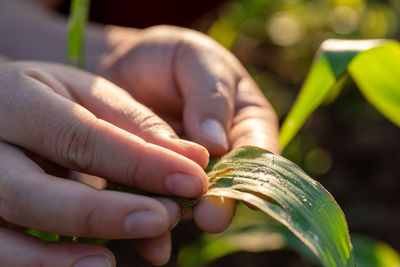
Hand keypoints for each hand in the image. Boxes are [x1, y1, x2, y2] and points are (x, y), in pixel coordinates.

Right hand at [0, 61, 209, 265]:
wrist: (1, 107)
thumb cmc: (52, 97)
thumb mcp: (89, 95)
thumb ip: (138, 126)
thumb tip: (194, 161)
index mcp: (16, 99)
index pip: (80, 137)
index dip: (139, 164)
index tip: (192, 181)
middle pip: (30, 192)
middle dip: (100, 214)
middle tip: (162, 219)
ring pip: (2, 236)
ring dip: (58, 257)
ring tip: (111, 263)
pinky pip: (0, 250)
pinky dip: (39, 264)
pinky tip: (87, 263)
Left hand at [96, 25, 280, 232]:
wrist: (120, 67)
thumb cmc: (167, 59)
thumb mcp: (195, 59)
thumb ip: (210, 94)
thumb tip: (218, 144)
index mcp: (245, 122)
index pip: (260, 151)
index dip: (254, 173)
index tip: (236, 189)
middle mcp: (221, 155)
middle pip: (229, 184)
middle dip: (220, 202)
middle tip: (208, 218)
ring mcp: (187, 173)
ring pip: (191, 201)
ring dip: (182, 217)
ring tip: (168, 232)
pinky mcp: (154, 184)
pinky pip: (155, 205)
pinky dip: (152, 225)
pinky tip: (149, 244)